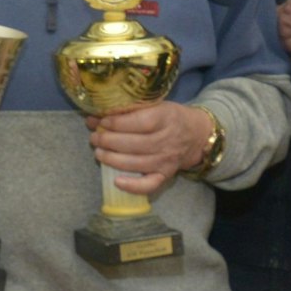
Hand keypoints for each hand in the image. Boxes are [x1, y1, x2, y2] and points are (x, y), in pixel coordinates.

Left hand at [86, 102, 213, 194]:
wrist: (196, 135)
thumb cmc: (170, 117)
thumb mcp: (156, 105)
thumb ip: (131, 109)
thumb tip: (97, 115)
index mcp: (166, 118)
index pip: (140, 122)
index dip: (118, 123)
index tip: (102, 122)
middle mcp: (167, 140)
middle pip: (134, 144)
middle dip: (109, 141)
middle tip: (94, 137)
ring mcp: (166, 160)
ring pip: (136, 163)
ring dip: (112, 159)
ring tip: (98, 152)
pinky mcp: (165, 175)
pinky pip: (149, 184)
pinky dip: (132, 186)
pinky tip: (116, 181)